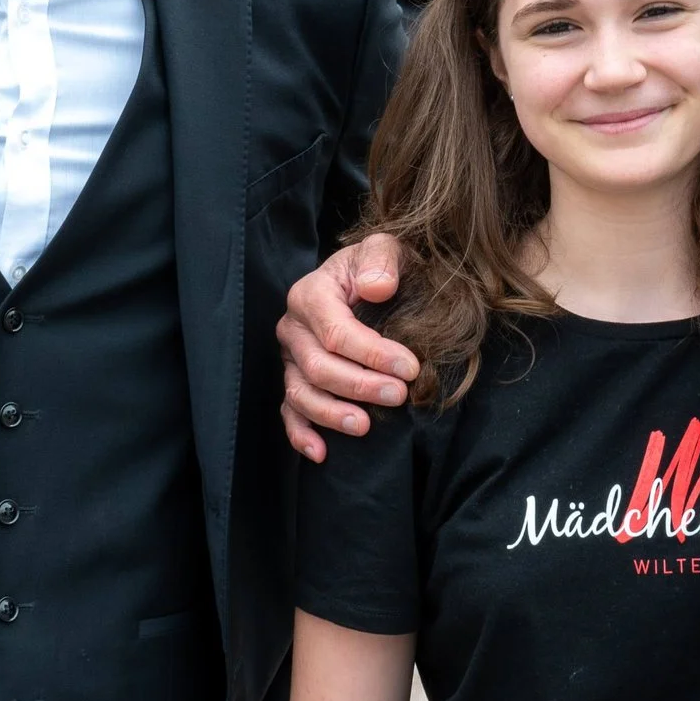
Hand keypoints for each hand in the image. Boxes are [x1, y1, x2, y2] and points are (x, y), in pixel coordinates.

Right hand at [278, 234, 415, 462]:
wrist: (366, 280)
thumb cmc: (376, 266)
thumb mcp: (385, 248)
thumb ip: (382, 259)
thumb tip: (378, 287)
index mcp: (311, 294)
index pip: (336, 331)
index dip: (372, 354)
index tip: (410, 368)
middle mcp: (293, 328)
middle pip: (318, 366)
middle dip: (359, 385)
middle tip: (398, 395)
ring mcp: (290, 358)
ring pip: (300, 392)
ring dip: (331, 413)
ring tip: (365, 426)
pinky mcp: (294, 380)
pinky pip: (289, 411)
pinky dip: (300, 434)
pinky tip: (321, 452)